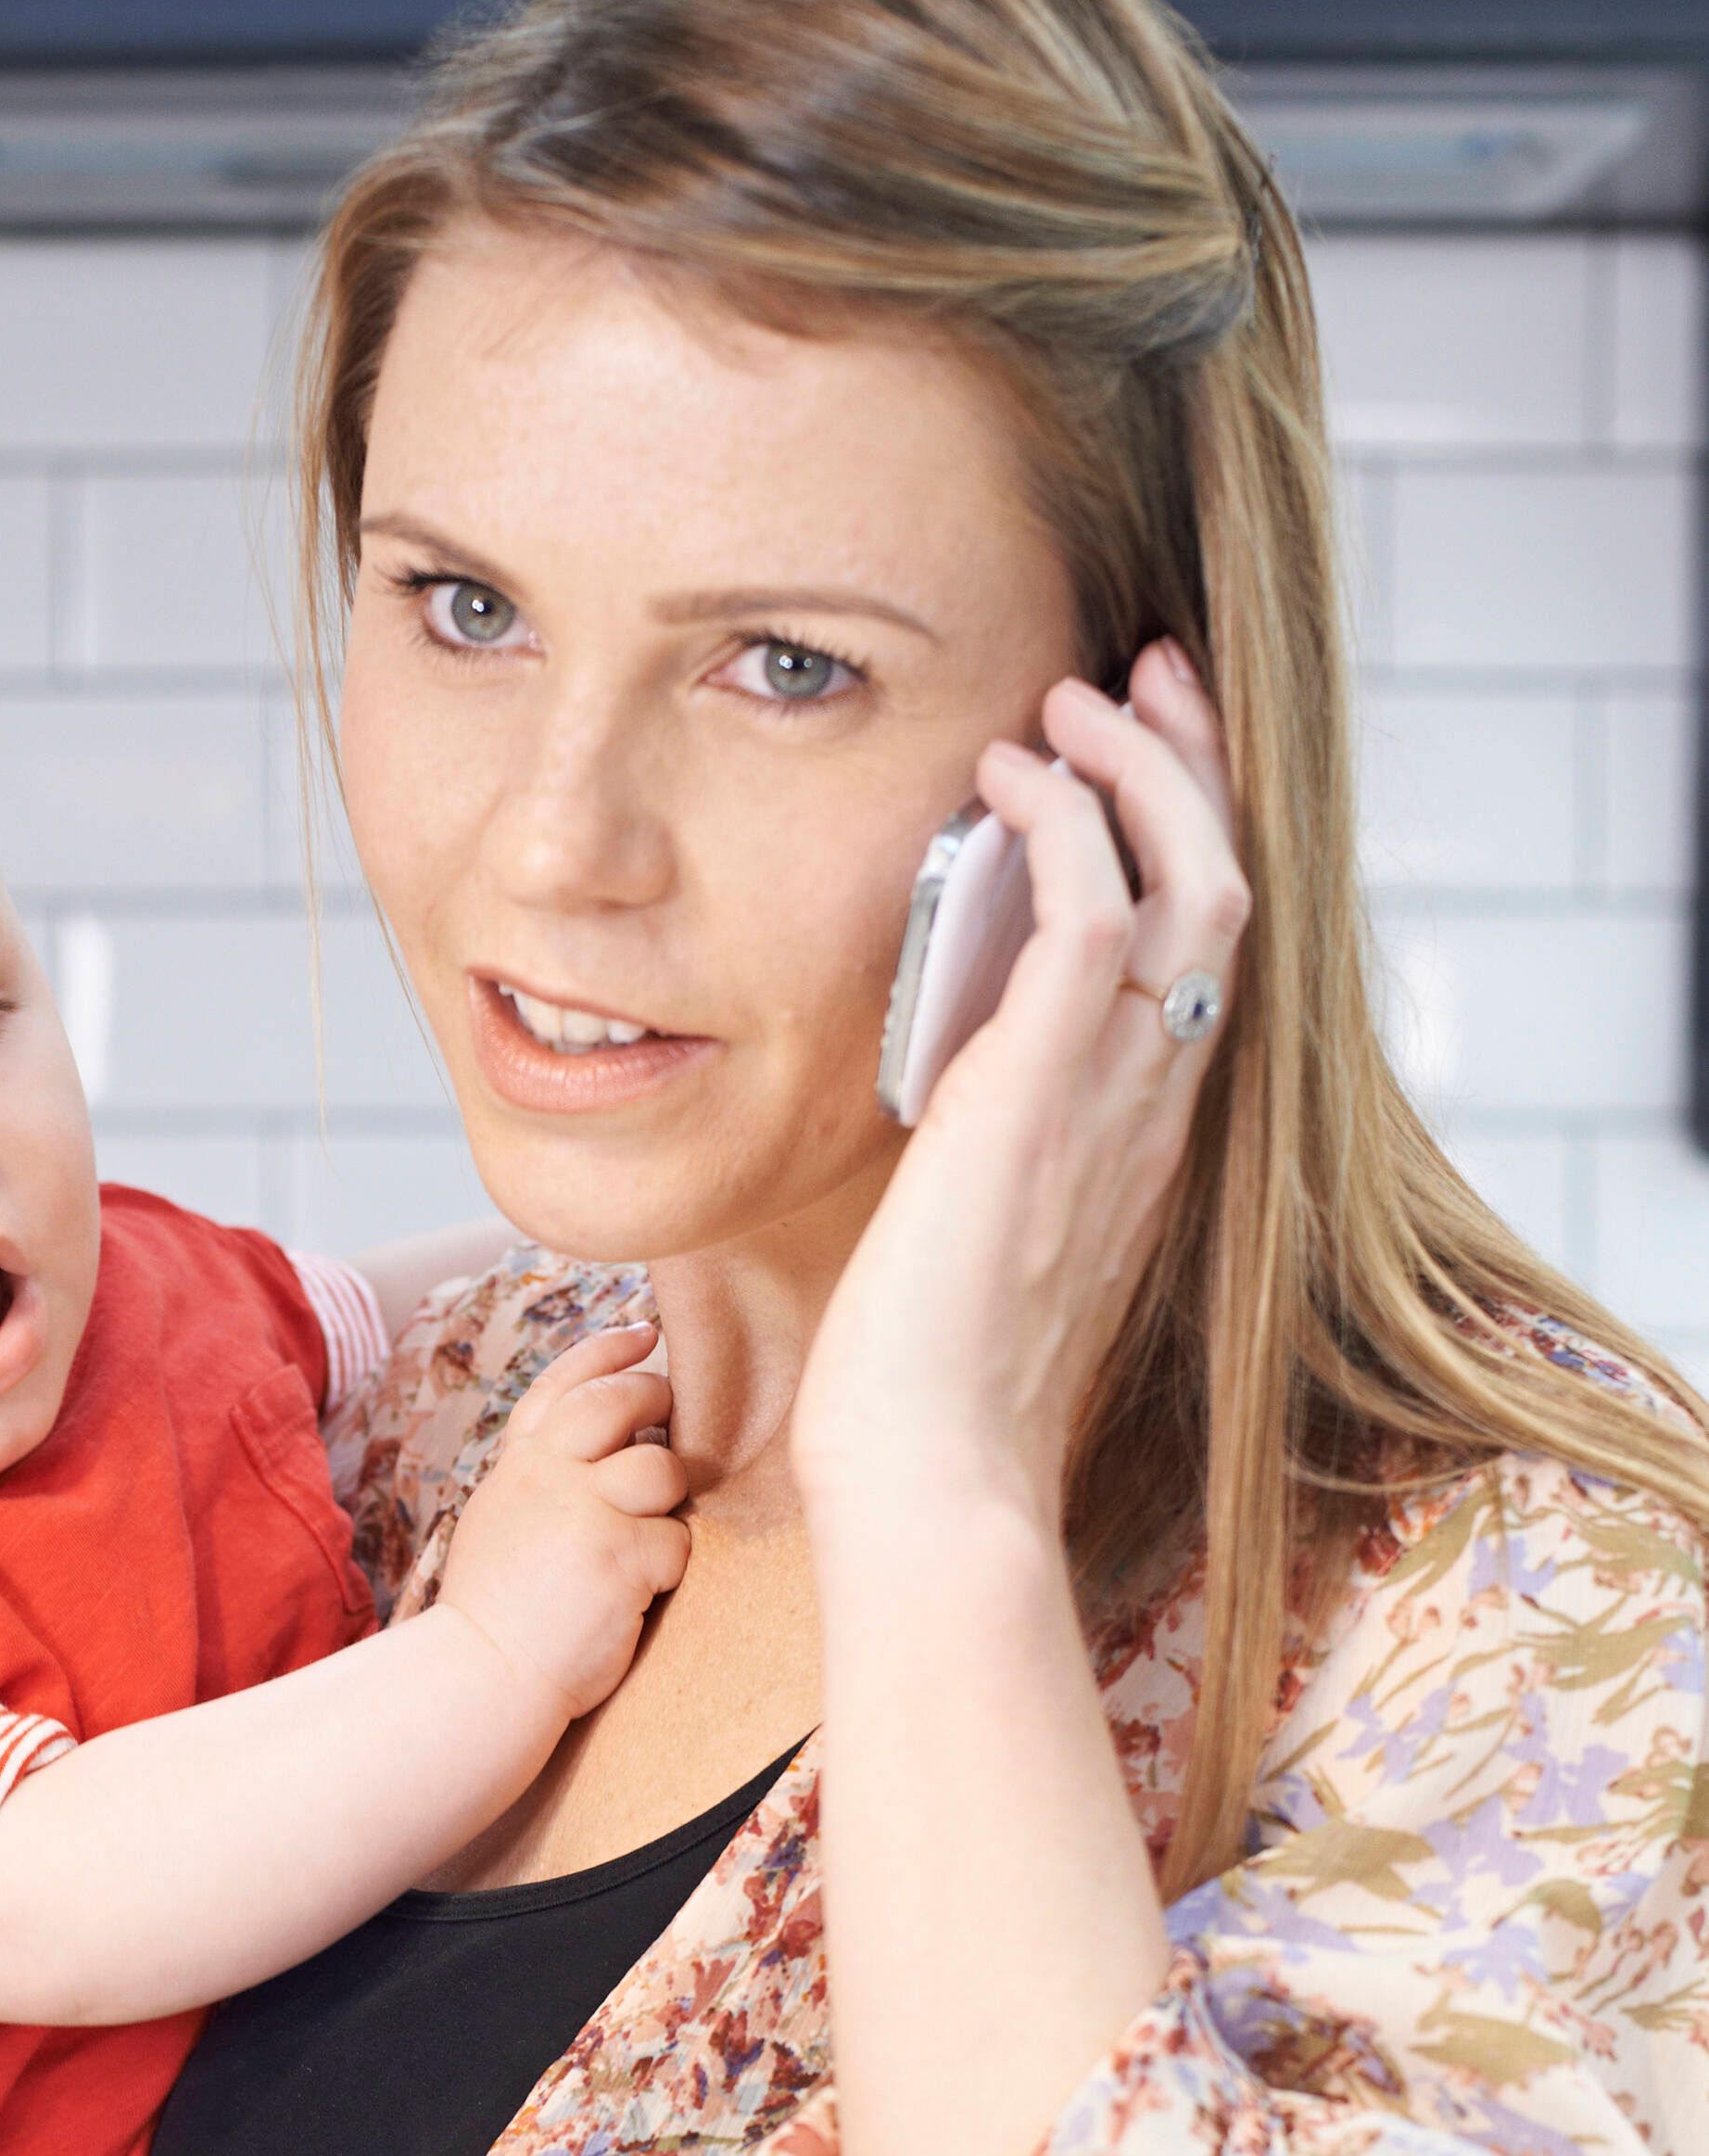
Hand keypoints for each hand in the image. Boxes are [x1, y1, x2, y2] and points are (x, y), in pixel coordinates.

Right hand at [438, 1321, 692, 1716]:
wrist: (485, 1674)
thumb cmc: (500, 1611)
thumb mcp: (502, 1520)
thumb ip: (543, 1476)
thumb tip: (604, 1446)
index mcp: (518, 1465)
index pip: (563, 1383)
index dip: (608, 1353)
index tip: (645, 1336)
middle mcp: (547, 1474)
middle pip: (621, 1402)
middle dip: (656, 1401)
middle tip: (670, 1417)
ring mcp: (583, 1511)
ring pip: (661, 1469)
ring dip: (666, 1500)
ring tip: (641, 1536)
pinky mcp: (620, 1556)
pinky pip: (676, 1541)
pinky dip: (666, 1568)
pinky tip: (633, 1594)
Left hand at [792, 642, 1249, 1536]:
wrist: (930, 1480)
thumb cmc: (925, 1392)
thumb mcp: (968, 1234)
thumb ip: (979, 1146)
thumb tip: (935, 1081)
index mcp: (1142, 1141)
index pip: (1203, 955)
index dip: (1189, 837)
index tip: (1143, 750)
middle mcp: (1153, 1111)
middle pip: (1229, 892)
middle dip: (1193, 765)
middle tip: (1142, 675)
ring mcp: (1112, 1103)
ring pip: (1193, 882)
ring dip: (1136, 770)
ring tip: (1067, 701)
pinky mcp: (1041, 1099)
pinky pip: (1096, 921)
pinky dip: (1066, 829)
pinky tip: (1010, 780)